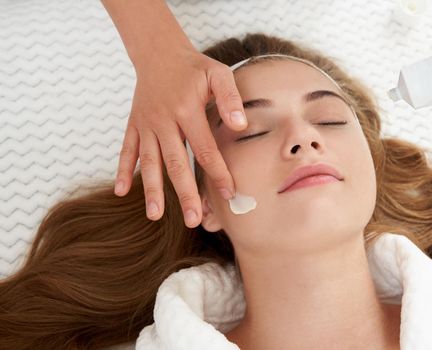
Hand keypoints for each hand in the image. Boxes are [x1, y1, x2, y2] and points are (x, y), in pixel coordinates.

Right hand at [115, 43, 247, 226]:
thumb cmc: (194, 67)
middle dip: (184, 193)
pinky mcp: (134, 124)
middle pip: (175, 163)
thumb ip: (230, 98)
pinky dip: (124, 170)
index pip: (204, 148)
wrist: (159, 53)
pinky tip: (121, 192)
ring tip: (155, 216)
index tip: (228, 193)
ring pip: (149, 161)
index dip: (217, 172)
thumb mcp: (217, 73)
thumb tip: (241, 126)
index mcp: (186, 110)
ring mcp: (146, 124)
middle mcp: (164, 120)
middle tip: (193, 219)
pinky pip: (127, 149)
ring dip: (152, 189)